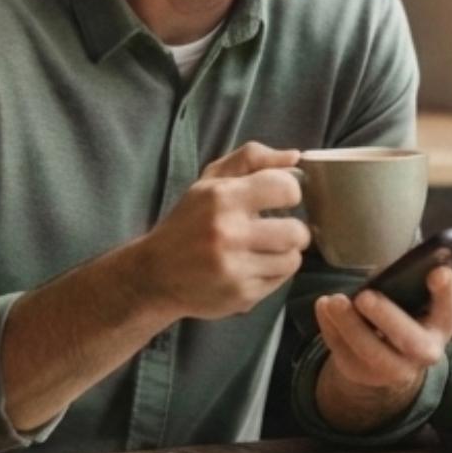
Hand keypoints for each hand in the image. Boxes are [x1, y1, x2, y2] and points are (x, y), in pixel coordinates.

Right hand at [136, 142, 307, 319]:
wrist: (155, 275)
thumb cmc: (189, 221)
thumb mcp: (211, 180)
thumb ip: (252, 158)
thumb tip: (295, 156)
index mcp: (221, 197)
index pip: (285, 188)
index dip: (291, 192)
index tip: (282, 198)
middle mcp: (228, 233)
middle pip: (296, 232)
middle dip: (296, 230)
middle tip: (283, 230)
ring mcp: (234, 269)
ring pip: (292, 260)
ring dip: (286, 253)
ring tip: (268, 249)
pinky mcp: (240, 295)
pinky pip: (280, 281)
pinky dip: (274, 272)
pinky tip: (255, 266)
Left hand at [316, 266, 451, 398]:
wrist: (388, 354)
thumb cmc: (404, 311)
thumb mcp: (413, 296)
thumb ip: (409, 281)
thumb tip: (388, 271)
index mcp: (442, 324)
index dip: (447, 291)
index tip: (436, 272)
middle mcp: (425, 351)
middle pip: (411, 341)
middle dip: (387, 317)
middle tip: (364, 296)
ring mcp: (394, 368)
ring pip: (371, 353)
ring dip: (350, 325)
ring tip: (334, 301)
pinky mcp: (363, 374)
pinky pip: (344, 353)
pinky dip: (330, 328)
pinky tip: (323, 306)